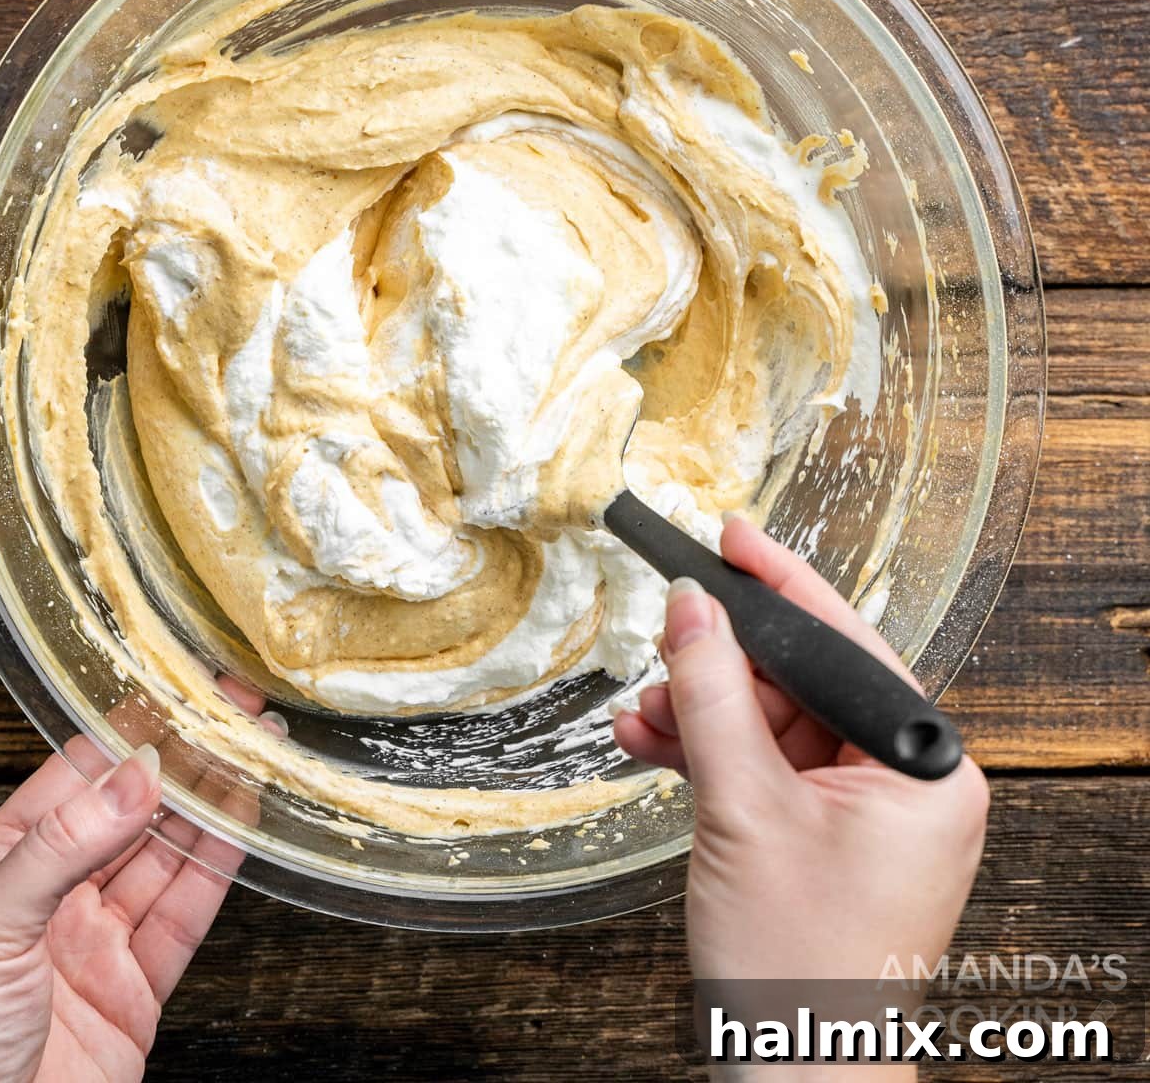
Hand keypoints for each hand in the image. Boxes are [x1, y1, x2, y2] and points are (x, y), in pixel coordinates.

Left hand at [0, 686, 273, 1082]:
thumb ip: (61, 847)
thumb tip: (133, 775)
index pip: (73, 778)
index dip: (130, 732)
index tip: (177, 692)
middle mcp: (49, 899)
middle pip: (129, 812)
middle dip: (184, 761)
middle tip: (233, 713)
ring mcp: (94, 946)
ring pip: (165, 857)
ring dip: (211, 806)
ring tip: (252, 753)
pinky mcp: (133, 994)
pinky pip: (185, 916)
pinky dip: (219, 871)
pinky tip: (243, 828)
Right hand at [614, 519, 987, 1072]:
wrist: (792, 1074)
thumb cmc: (798, 964)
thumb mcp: (741, 807)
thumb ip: (711, 695)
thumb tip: (690, 607)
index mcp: (922, 768)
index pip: (844, 643)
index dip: (779, 584)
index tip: (733, 535)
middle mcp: (906, 781)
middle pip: (800, 682)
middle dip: (719, 668)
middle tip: (661, 644)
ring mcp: (866, 810)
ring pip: (772, 723)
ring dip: (701, 713)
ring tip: (642, 715)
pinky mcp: (826, 833)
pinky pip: (765, 767)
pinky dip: (711, 756)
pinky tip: (654, 742)